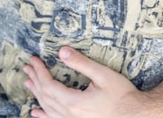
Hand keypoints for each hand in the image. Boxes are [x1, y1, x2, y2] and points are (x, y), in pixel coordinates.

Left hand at [23, 46, 145, 117]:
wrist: (135, 116)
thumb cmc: (121, 95)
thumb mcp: (102, 74)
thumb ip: (81, 63)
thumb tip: (62, 51)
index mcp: (74, 102)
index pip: (48, 85)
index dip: (39, 71)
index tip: (34, 59)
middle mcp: (69, 116)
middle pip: (45, 96)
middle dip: (35, 79)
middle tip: (27, 66)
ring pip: (47, 109)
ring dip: (36, 94)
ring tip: (28, 82)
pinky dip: (43, 115)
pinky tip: (36, 112)